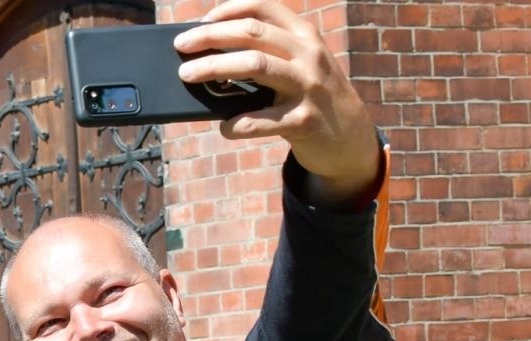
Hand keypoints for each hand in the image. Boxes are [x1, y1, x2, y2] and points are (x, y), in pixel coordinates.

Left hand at [174, 0, 380, 204]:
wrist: (350, 137)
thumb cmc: (310, 97)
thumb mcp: (299, 66)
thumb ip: (268, 55)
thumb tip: (208, 56)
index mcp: (304, 36)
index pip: (264, 8)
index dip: (229, 10)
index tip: (201, 22)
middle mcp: (309, 54)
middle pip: (252, 33)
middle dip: (210, 37)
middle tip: (180, 46)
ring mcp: (309, 86)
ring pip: (256, 65)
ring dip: (215, 68)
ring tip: (186, 75)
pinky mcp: (304, 121)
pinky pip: (262, 121)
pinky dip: (236, 124)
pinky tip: (223, 127)